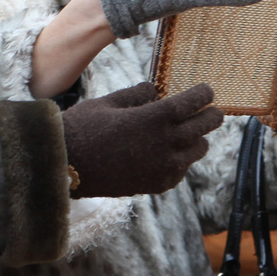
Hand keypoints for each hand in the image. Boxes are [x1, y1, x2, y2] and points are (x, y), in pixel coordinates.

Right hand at [62, 81, 224, 198]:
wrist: (65, 166)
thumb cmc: (83, 128)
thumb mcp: (110, 101)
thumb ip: (138, 95)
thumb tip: (155, 91)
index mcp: (155, 117)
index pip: (194, 102)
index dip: (204, 94)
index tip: (208, 91)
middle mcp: (166, 142)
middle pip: (205, 125)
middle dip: (211, 114)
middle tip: (210, 110)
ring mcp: (164, 166)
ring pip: (199, 149)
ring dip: (197, 138)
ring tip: (188, 132)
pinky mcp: (158, 184)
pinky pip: (182, 169)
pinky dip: (181, 159)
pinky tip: (169, 153)